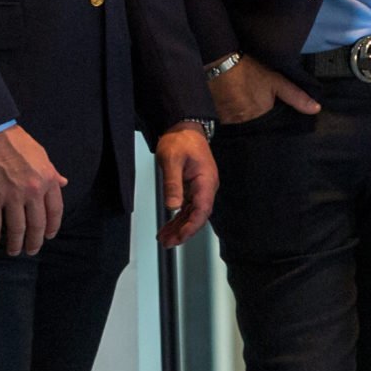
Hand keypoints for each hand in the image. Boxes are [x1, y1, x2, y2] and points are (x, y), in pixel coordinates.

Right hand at [0, 125, 66, 254]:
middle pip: (37, 224)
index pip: (55, 211)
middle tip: (31, 251)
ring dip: (15, 244)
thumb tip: (64, 182)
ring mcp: (12, 196)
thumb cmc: (16, 142)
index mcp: (47, 180)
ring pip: (16, 228)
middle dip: (34, 242)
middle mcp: (32, 191)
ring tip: (13, 251)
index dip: (52, 227)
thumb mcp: (41, 155)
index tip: (48, 236)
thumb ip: (52, 172)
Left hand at [155, 126, 217, 246]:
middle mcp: (206, 187)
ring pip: (191, 214)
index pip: (202, 210)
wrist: (183, 127)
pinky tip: (168, 227)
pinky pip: (187, 208)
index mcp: (206, 181)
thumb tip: (172, 206)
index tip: (180, 237)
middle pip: (197, 216)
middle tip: (167, 242)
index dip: (192, 226)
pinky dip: (177, 218)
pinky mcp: (193, 188)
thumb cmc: (180, 140)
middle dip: (183, 231)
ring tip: (164, 239)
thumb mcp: (171, 160)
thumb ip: (172, 184)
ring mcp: (200, 188)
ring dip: (179, 227)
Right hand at [206, 54, 319, 124]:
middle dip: (253, 115)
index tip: (261, 103)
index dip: (266, 113)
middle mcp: (246, 121)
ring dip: (240, 116)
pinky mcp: (218, 117)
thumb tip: (316, 109)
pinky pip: (226, 121)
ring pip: (239, 122)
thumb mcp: (276, 81)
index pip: (268, 121)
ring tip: (238, 101)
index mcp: (262, 114)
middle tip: (249, 100)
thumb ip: (296, 97)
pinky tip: (228, 103)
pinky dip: (228, 115)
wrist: (221, 63)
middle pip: (253, 122)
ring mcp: (231, 120)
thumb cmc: (250, 70)